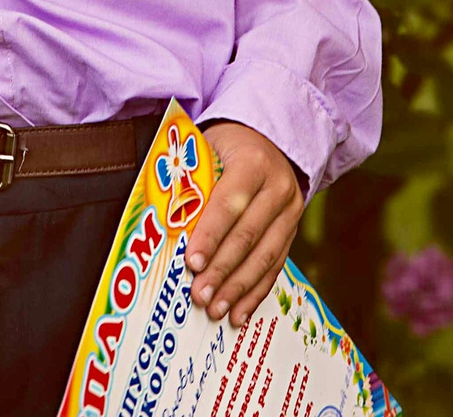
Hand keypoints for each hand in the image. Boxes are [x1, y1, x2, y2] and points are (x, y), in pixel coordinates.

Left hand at [188, 121, 303, 324]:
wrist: (269, 140)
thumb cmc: (226, 147)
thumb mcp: (208, 148)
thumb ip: (189, 179)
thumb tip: (160, 220)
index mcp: (254, 162)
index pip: (230, 203)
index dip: (211, 235)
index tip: (191, 262)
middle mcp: (279, 187)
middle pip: (249, 235)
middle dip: (222, 269)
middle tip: (200, 295)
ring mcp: (290, 211)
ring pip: (266, 256)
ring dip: (239, 287)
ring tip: (216, 310)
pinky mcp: (292, 231)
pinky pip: (275, 267)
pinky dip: (256, 293)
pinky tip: (238, 313)